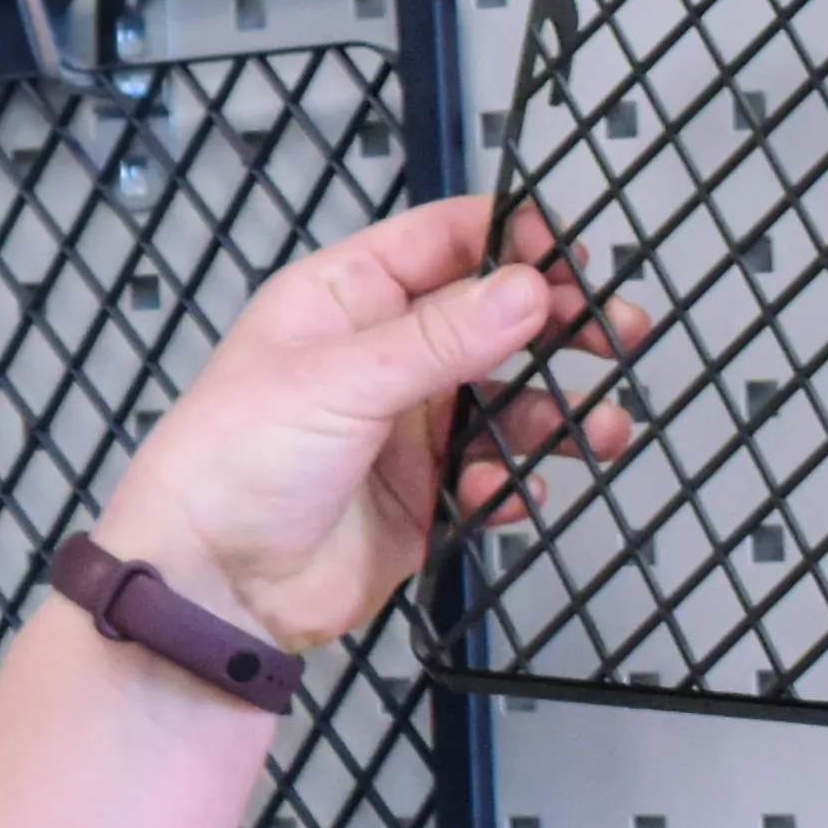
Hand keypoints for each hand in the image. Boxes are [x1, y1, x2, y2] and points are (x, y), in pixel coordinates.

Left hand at [95, 196, 635, 650]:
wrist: (209, 586)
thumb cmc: (228, 464)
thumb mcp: (337, 382)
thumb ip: (440, 339)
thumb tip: (526, 288)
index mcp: (345, 299)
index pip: (446, 241)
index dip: (513, 242)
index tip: (571, 261)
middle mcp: (382, 355)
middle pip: (493, 319)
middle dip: (558, 325)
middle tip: (617, 334)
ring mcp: (406, 426)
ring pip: (508, 402)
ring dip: (556, 414)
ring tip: (600, 431)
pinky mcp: (424, 494)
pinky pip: (494, 476)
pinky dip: (513, 483)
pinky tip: (505, 494)